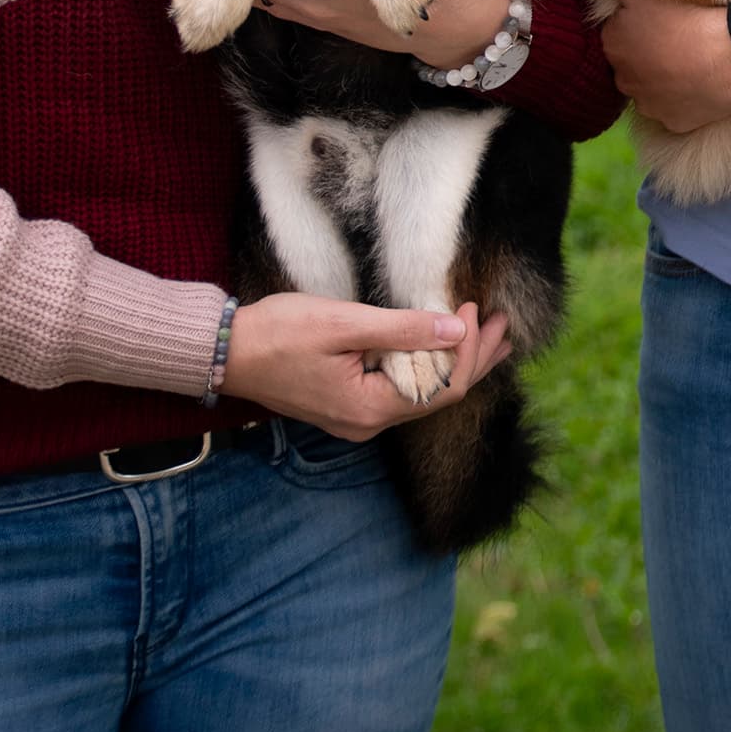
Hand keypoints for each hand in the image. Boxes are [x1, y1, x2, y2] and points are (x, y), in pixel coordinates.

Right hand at [221, 293, 513, 439]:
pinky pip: (401, 390)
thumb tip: (457, 327)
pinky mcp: (347, 404)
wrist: (225, 351)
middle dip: (474, 357)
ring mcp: (356, 418)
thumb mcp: (345, 324)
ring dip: (453, 360)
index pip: (442, 387)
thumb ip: (403, 328)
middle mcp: (367, 423)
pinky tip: (439, 346)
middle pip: (437, 394)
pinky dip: (426, 365)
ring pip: (421, 392)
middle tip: (505, 324)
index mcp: (370, 409)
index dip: (469, 350)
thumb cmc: (279, 333)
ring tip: (486, 333)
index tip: (478, 308)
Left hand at [593, 0, 730, 131]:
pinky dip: (681, 101)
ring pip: (649, 90)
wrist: (726, 57)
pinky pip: (673, 110)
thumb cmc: (684, 19)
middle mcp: (622, 80)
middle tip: (674, 42)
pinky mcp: (671, 123)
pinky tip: (697, 85)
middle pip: (630, 65)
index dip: (638, 28)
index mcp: (612, 46)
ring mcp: (647, 105)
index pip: (617, 35)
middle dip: (645, 57)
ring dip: (661, 80)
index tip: (659, 22)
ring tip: (688, 64)